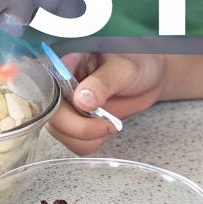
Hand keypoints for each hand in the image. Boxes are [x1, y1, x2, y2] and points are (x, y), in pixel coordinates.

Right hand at [46, 52, 168, 154]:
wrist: (152, 77)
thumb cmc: (137, 61)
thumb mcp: (122, 68)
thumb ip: (102, 82)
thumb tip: (81, 100)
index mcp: (65, 66)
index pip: (49, 92)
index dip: (63, 108)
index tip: (88, 110)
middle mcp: (61, 88)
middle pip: (54, 118)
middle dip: (80, 128)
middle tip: (105, 124)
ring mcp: (69, 107)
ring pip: (62, 134)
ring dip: (87, 138)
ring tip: (109, 124)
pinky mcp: (79, 122)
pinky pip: (75, 142)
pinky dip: (91, 142)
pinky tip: (105, 130)